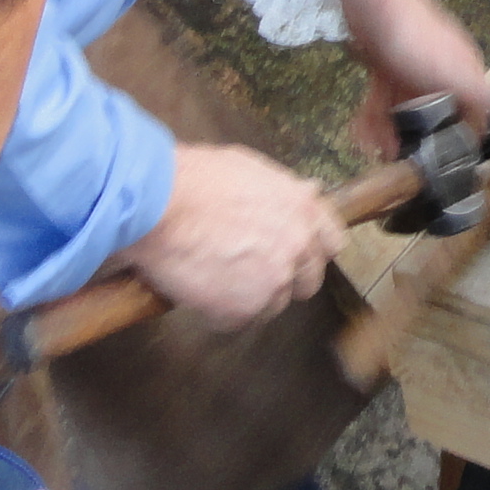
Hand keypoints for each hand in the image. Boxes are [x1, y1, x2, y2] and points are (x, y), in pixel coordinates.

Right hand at [123, 142, 345, 329]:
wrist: (157, 203)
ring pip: (272, 304)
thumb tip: (309, 193)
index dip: (311, 251)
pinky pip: (237, 320)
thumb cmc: (193, 179)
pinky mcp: (245, 309)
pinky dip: (218, 311)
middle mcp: (298, 246)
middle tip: (248, 270)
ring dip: (248, 296)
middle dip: (282, 278)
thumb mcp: (251, 170)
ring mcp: (274, 281)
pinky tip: (198, 288)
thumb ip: (285, 191)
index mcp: (303, 209)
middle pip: (307, 281)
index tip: (295, 255)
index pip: (332, 243)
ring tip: (214, 275)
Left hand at [345, 0, 489, 169]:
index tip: (448, 165)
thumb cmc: (419, 41)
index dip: (462, 138)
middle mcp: (440, 72)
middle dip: (416, 140)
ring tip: (375, 152)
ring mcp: (411, 68)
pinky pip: (382, 99)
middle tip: (400, 164)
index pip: (472, 113)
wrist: (375, 6)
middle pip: (432, 115)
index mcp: (463, 73)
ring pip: (403, 110)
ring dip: (389, 132)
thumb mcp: (459, 76)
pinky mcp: (386, 65)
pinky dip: (372, 116)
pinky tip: (361, 133)